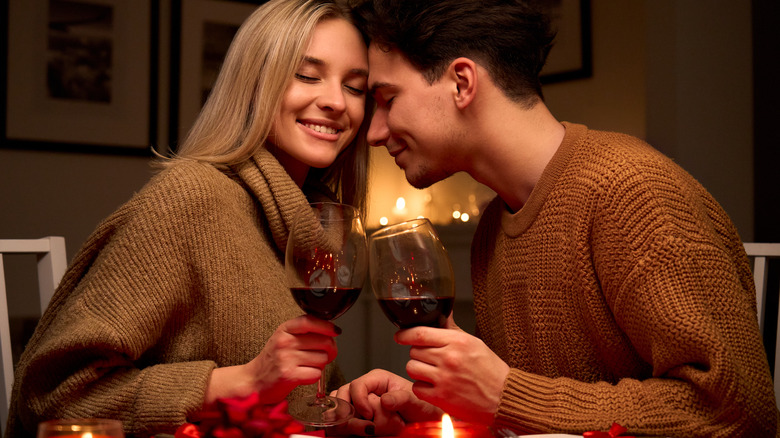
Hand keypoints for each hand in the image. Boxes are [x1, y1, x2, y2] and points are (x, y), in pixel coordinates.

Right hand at [203, 315, 339, 406]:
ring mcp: (286, 358)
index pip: (310, 321)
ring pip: (322, 359)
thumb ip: (303, 332)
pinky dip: (314, 377)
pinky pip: (316, 374)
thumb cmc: (273, 360)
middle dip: (330, 350)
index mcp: (284, 329)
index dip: (327, 326)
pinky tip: (303, 376)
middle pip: (324, 341)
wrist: (253, 381)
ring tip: (307, 366)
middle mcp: (285, 341)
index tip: (336, 331)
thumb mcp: (284, 338)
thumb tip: (332, 332)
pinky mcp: (289, 375)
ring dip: (320, 365)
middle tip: (324, 355)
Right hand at [329, 369, 442, 435]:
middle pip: (342, 397)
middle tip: (367, 428)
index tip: (369, 415)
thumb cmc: (422, 408)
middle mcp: (365, 391)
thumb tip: (385, 400)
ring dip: (347, 424)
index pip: (357, 385)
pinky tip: (361, 435)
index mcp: (377, 380)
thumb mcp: (416, 402)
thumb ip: (402, 398)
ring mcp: (358, 405)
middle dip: (350, 414)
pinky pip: (340, 423)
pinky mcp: (356, 419)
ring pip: (338, 411)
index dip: (359, 400)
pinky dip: (345, 431)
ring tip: (367, 433)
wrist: (425, 423)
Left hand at [396, 316, 509, 423]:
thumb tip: (441, 313)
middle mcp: (449, 359)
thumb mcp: (474, 343)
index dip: (405, 334)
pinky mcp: (441, 398)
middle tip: (430, 358)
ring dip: (418, 370)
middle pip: (414, 351)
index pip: (420, 333)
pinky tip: (434, 386)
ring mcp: (444, 379)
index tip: (400, 336)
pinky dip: (422, 388)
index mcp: (457, 342)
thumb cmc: (491, 371)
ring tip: (431, 372)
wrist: (503, 398)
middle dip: (418, 353)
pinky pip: (417, 388)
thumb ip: (452, 329)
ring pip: (412, 368)